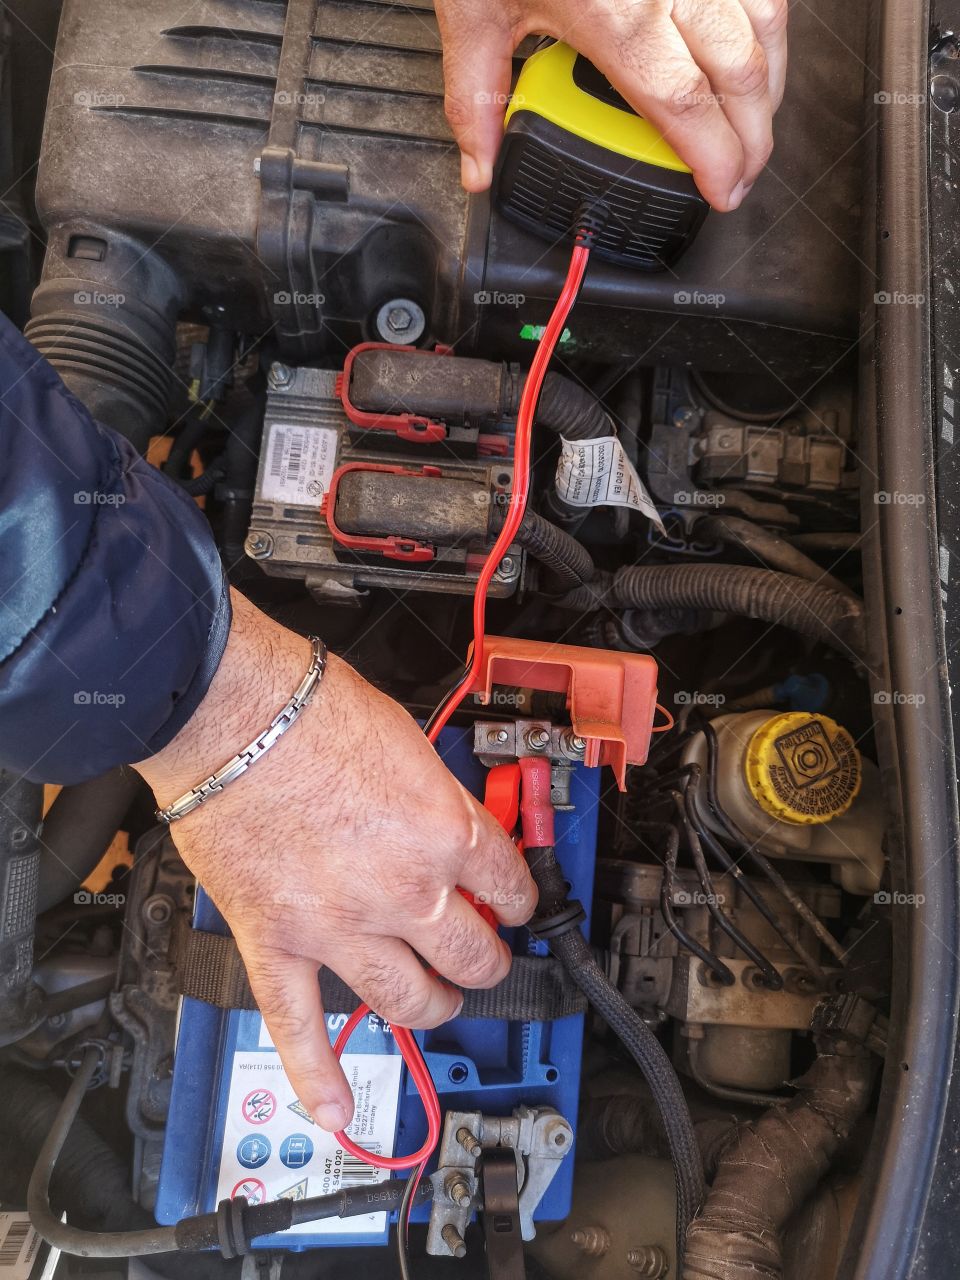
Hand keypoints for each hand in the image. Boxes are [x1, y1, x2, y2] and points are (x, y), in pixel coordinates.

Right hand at [135, 589, 535, 1130]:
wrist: (229, 713)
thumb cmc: (311, 710)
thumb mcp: (408, 740)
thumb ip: (436, 798)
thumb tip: (448, 823)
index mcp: (444, 832)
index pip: (508, 885)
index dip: (518, 899)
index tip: (514, 905)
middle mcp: (403, 890)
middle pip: (470, 953)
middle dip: (486, 958)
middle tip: (484, 956)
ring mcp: (340, 927)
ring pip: (407, 999)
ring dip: (432, 1007)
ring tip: (438, 1004)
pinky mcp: (277, 944)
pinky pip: (298, 1026)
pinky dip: (318, 1074)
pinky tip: (338, 1107)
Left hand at [435, 0, 787, 210]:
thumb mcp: (471, 12)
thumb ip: (475, 99)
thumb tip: (479, 167)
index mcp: (614, 15)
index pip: (684, 107)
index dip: (715, 157)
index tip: (722, 189)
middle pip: (741, 74)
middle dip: (755, 135)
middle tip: (745, 172)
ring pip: (766, 23)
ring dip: (770, 83)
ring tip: (755, 122)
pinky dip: (766, 25)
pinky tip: (753, 52)